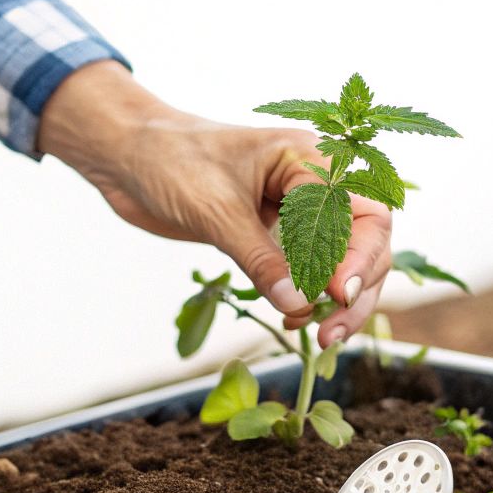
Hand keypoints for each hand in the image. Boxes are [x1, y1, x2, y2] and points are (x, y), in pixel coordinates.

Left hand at [37, 61, 391, 345]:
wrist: (126, 155)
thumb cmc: (170, 161)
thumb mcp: (217, 212)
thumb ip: (261, 260)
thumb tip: (301, 306)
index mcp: (310, 160)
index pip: (364, 212)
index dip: (360, 257)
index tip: (337, 294)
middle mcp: (313, 185)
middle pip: (366, 242)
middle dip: (356, 289)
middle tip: (331, 331)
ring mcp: (295, 213)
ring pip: (341, 263)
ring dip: (337, 304)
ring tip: (321, 337)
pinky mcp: (273, 237)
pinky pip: (307, 273)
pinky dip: (309, 301)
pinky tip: (294, 320)